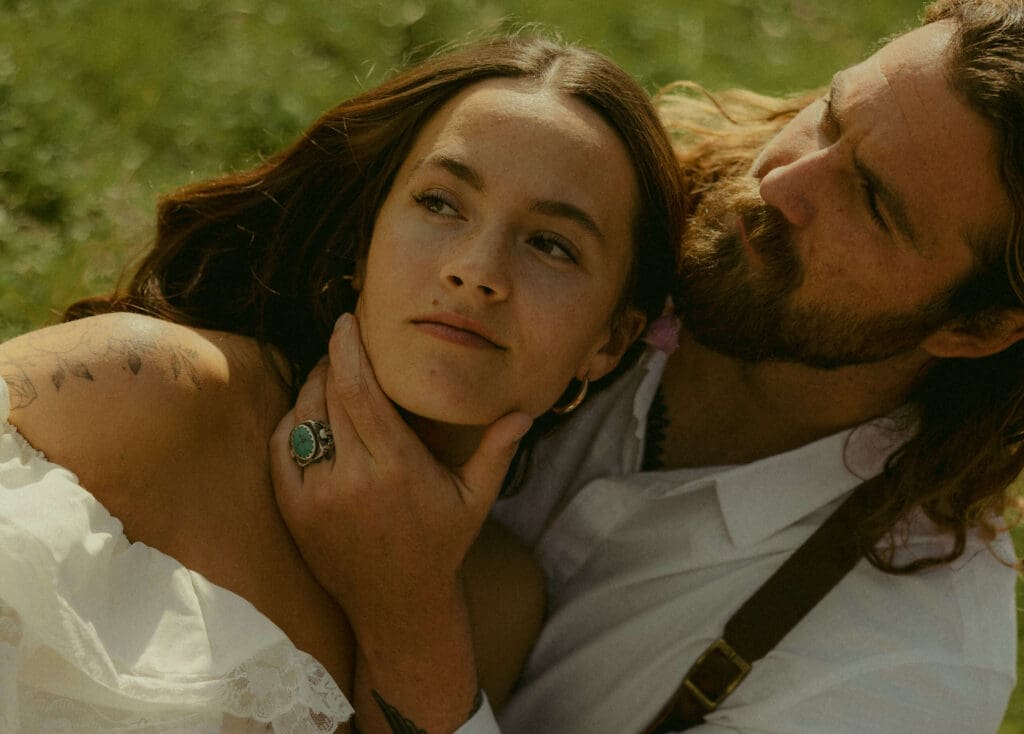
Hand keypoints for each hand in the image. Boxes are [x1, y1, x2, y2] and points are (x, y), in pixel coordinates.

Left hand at [270, 312, 531, 630]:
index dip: (349, 349)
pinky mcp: (294, 510)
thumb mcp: (475, 500)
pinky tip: (312, 414)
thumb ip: (497, 453)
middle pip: (328, 395)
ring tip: (330, 375)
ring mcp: (318, 496)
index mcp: (398, 467)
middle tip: (342, 342)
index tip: (347, 320)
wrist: (396, 605)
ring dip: (312, 387)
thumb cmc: (441, 545)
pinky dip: (293, 422)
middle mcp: (353, 478)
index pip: (360, 391)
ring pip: (302, 418)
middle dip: (331, 359)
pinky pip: (283, 448)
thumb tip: (524, 412)